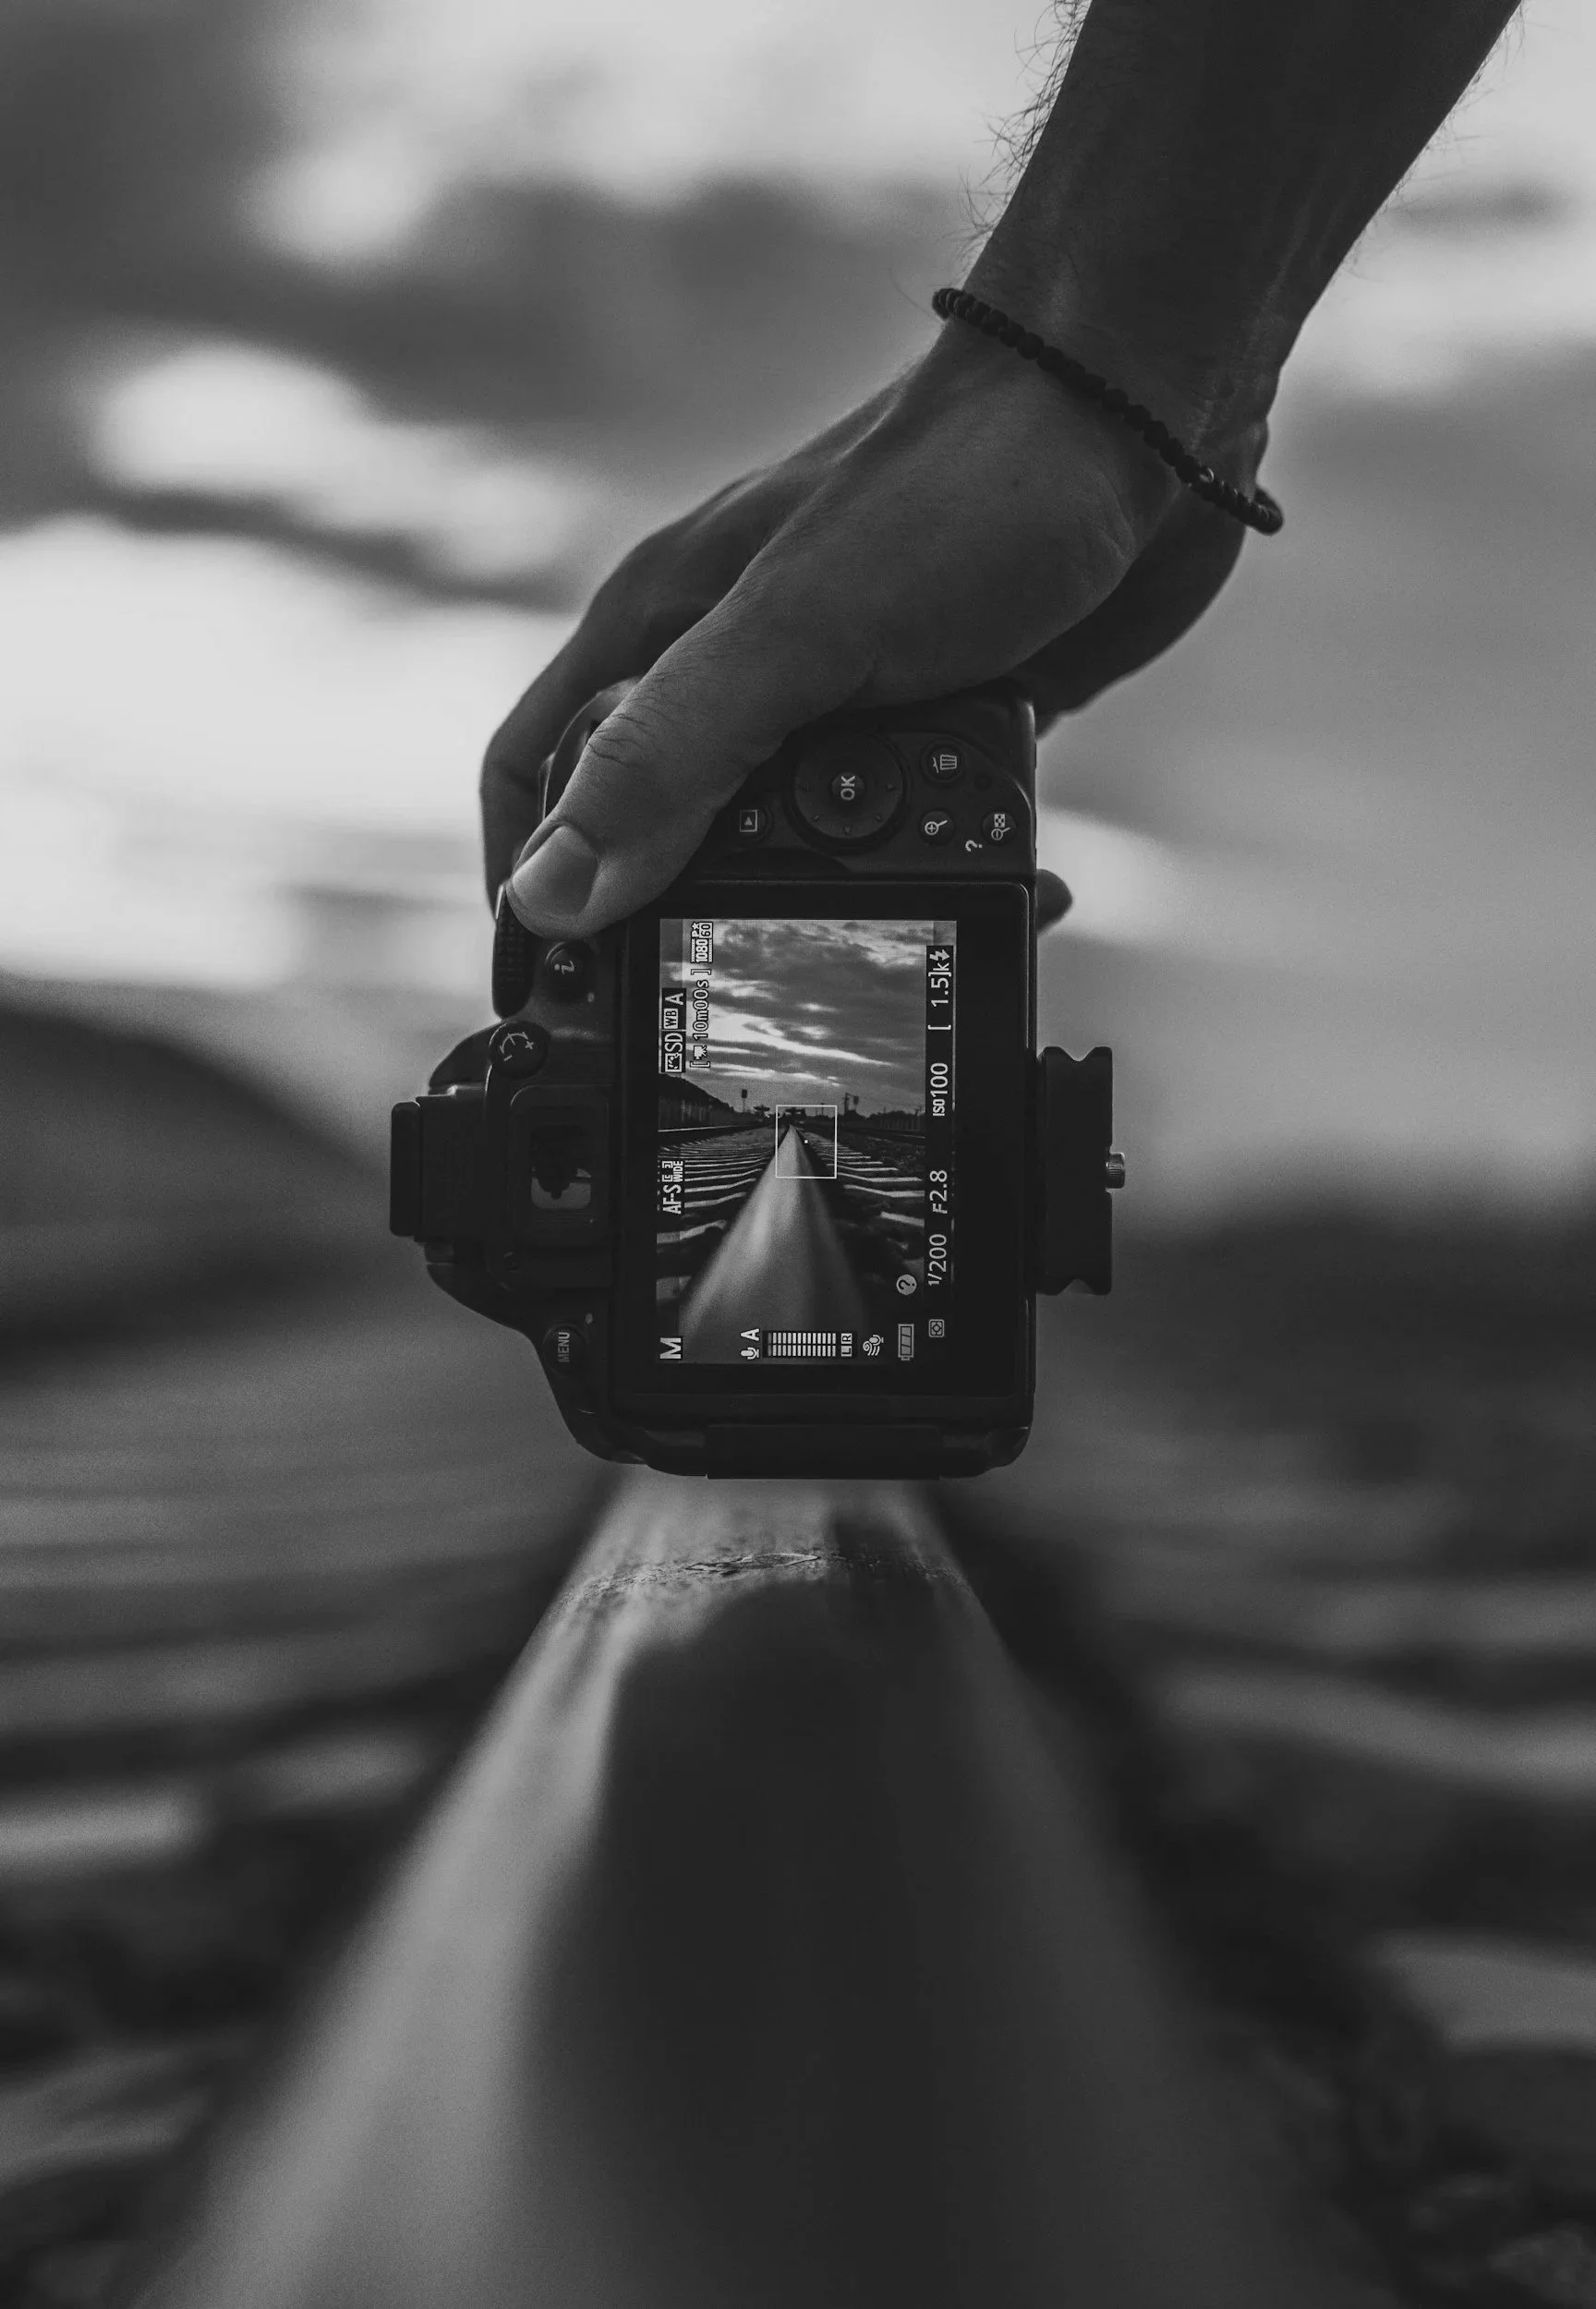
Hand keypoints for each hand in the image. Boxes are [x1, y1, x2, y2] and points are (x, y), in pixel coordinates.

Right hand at [481, 325, 1264, 934]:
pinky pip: (908, 826)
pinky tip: (991, 890)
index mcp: (662, 626)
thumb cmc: (962, 488)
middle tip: (730, 996)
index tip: (548, 984)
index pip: (539, 768)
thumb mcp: (794, 637)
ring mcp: (836, 692)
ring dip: (831, 904)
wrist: (1140, 416)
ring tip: (887, 950)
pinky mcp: (936, 716)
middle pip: (660, 822)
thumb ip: (672, 759)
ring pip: (789, 837)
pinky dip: (939, 870)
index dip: (528, 880)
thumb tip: (555, 896)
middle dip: (688, 916)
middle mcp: (734, 661)